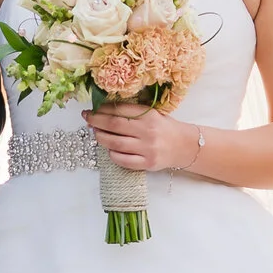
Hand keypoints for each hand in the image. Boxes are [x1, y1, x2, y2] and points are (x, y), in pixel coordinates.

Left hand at [84, 103, 199, 172]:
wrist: (185, 146)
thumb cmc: (165, 128)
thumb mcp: (153, 114)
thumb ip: (133, 113)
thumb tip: (104, 111)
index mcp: (149, 115)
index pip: (120, 109)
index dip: (103, 109)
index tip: (93, 109)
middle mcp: (148, 131)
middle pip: (114, 124)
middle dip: (96, 120)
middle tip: (87, 118)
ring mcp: (147, 148)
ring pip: (116, 143)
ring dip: (101, 137)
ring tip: (96, 133)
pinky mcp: (147, 163)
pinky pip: (123, 160)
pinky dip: (112, 154)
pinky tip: (109, 149)